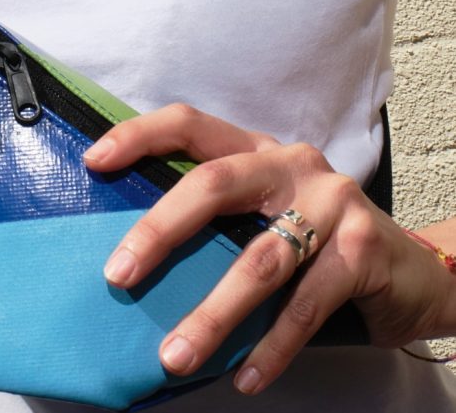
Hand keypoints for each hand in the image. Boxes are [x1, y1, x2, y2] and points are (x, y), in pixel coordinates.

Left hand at [83, 104, 454, 394]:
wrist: (408, 270)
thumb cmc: (313, 242)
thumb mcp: (261, 215)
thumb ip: (213, 222)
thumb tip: (130, 261)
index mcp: (255, 150)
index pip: (190, 126)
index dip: (140, 136)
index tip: (94, 162)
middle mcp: (291, 165)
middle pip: (214, 184)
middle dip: (160, 230)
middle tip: (118, 275)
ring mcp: (331, 202)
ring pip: (259, 259)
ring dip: (213, 314)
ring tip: (175, 355)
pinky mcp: (362, 249)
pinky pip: (305, 305)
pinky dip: (271, 346)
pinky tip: (245, 377)